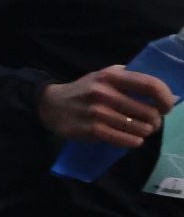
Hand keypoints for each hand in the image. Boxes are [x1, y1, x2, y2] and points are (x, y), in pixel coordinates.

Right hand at [38, 67, 174, 146]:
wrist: (51, 105)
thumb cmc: (84, 90)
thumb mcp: (102, 75)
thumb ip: (128, 77)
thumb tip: (161, 90)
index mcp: (111, 76)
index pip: (150, 85)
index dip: (165, 98)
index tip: (166, 107)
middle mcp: (105, 93)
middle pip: (149, 112)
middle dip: (155, 120)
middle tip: (151, 122)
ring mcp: (98, 113)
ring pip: (140, 128)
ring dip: (145, 132)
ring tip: (139, 130)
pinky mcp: (92, 130)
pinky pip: (127, 140)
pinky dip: (134, 141)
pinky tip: (132, 138)